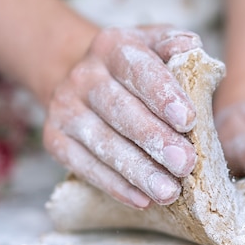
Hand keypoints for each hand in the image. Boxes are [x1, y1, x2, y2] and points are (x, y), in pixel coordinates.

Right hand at [43, 25, 200, 208]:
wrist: (80, 79)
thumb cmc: (132, 69)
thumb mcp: (153, 45)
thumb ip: (173, 45)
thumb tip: (189, 47)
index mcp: (111, 46)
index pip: (137, 70)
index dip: (162, 95)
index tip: (189, 120)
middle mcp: (83, 75)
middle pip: (119, 110)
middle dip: (154, 140)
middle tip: (186, 164)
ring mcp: (65, 108)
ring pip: (102, 143)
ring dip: (138, 171)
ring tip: (169, 192)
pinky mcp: (54, 139)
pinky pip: (84, 166)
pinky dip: (114, 185)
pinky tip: (141, 199)